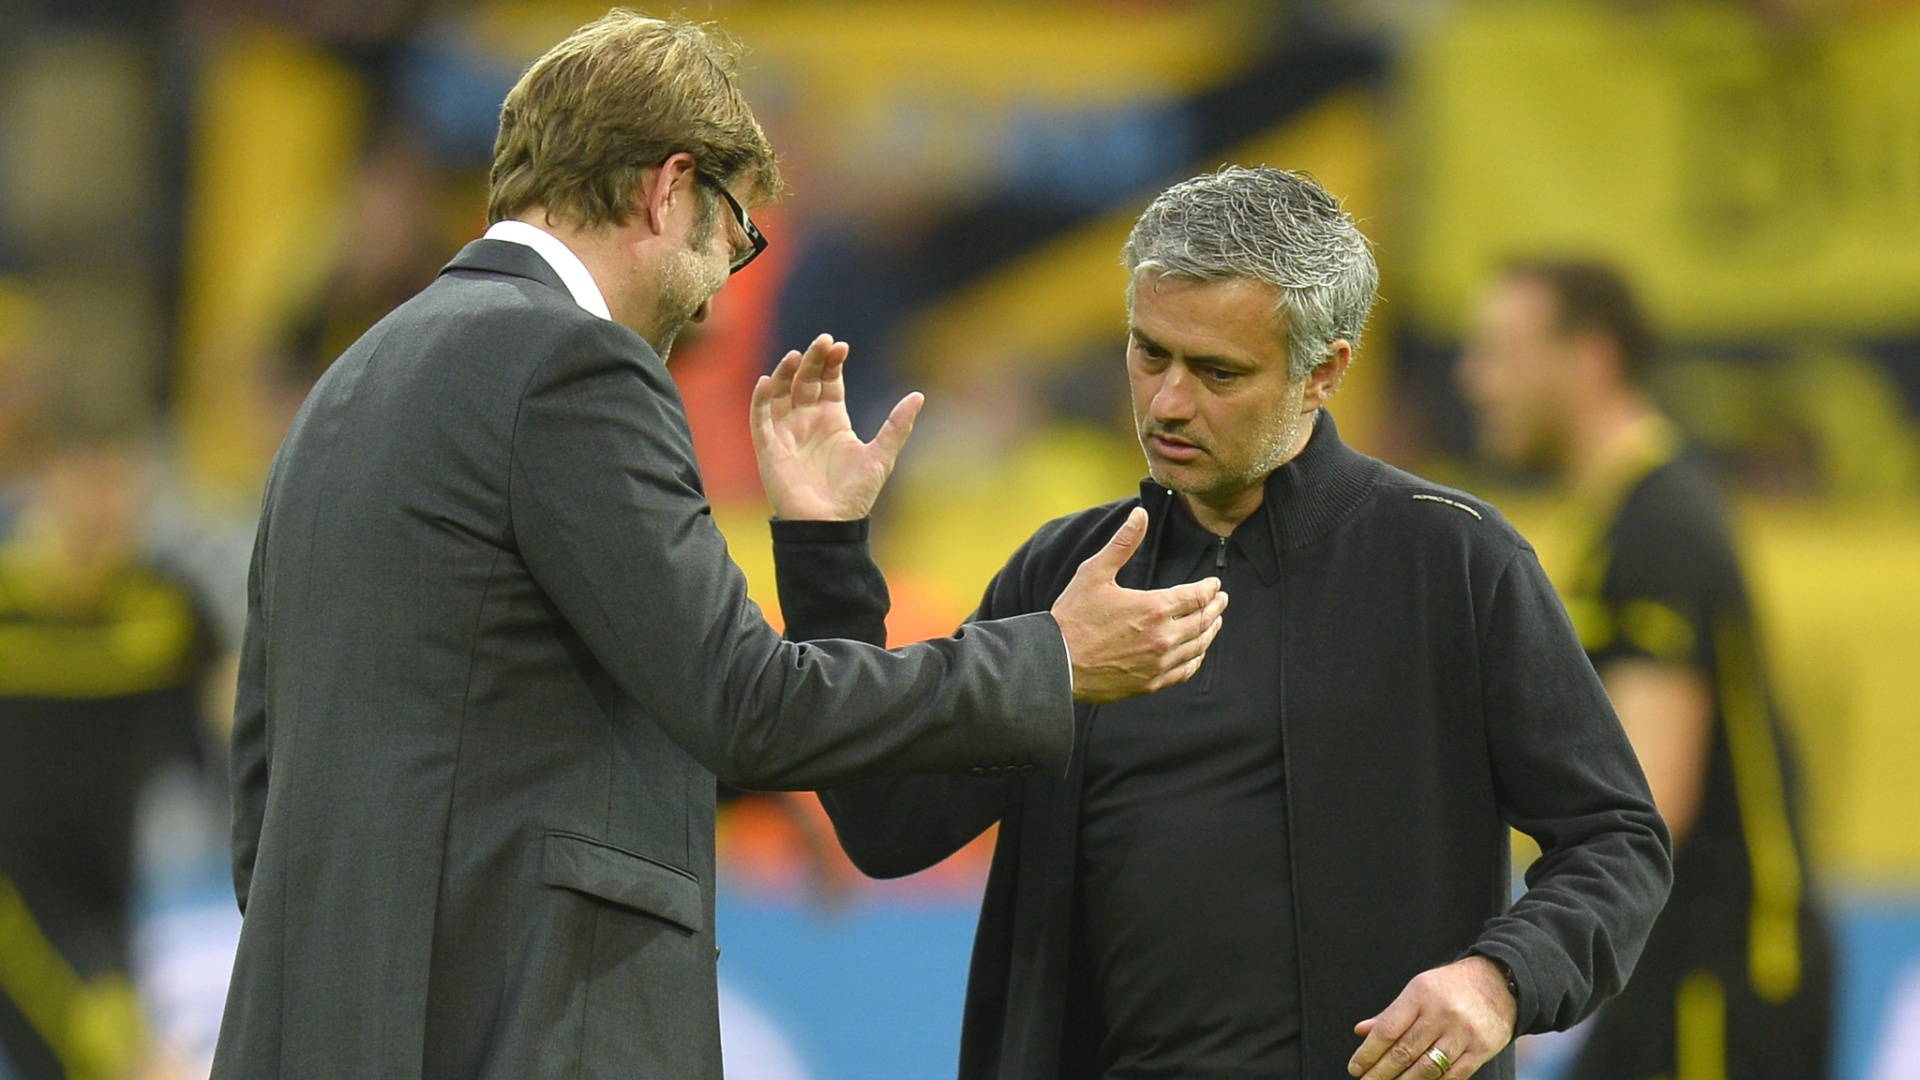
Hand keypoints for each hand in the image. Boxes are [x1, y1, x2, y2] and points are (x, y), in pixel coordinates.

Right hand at [750, 333, 922, 520]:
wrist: (830, 525)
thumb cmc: (855, 494)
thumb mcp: (881, 456)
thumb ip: (897, 426)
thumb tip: (919, 396)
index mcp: (833, 419)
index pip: (829, 381)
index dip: (832, 363)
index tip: (841, 347)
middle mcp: (808, 421)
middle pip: (805, 380)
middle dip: (812, 360)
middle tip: (822, 341)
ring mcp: (787, 433)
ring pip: (780, 393)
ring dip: (785, 373)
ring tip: (797, 356)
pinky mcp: (769, 448)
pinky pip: (760, 419)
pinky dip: (761, 399)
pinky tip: (767, 381)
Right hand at [1049, 508, 1227, 703]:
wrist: (1056, 663)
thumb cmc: (1073, 616)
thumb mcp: (1094, 573)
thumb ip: (1123, 543)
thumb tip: (1140, 514)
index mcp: (1154, 608)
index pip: (1196, 596)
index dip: (1209, 588)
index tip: (1214, 584)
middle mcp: (1163, 637)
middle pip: (1203, 621)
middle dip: (1215, 607)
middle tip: (1221, 599)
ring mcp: (1159, 663)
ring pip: (1198, 646)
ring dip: (1210, 631)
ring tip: (1215, 622)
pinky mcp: (1151, 683)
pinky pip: (1185, 671)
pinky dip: (1196, 659)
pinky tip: (1197, 653)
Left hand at [1349, 956, 1516, 1079]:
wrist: (1500, 981)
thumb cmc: (1451, 987)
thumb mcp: (1419, 989)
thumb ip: (1392, 1013)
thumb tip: (1362, 1032)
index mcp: (1420, 994)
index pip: (1388, 1029)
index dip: (1369, 1052)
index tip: (1355, 1068)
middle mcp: (1441, 1013)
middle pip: (1404, 1051)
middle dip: (1381, 1073)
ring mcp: (1463, 1032)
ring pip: (1427, 1067)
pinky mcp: (1481, 1049)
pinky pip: (1453, 1076)